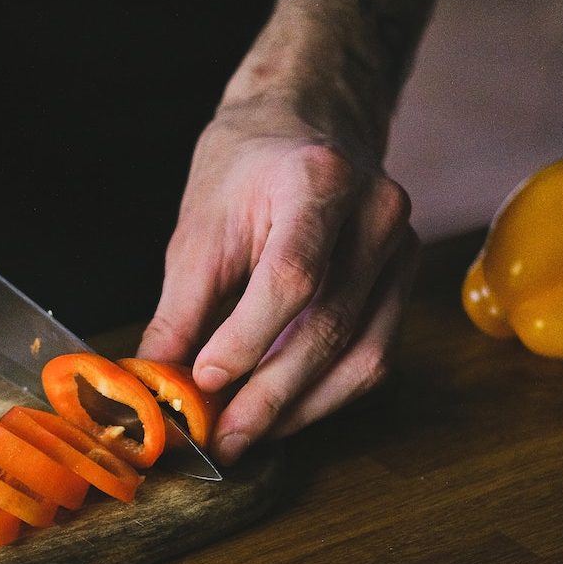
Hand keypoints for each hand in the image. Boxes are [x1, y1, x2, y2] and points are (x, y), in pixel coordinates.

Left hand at [137, 93, 418, 463]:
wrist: (304, 125)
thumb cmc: (244, 169)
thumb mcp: (199, 228)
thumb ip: (182, 309)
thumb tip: (156, 380)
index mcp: (320, 181)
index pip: (291, 278)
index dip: (245, 340)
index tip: (203, 383)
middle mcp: (377, 212)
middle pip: (329, 326)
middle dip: (269, 395)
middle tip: (222, 439)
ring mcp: (402, 247)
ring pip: (362, 355)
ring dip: (301, 408)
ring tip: (247, 436)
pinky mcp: (406, 280)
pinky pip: (375, 355)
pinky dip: (326, 395)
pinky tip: (284, 413)